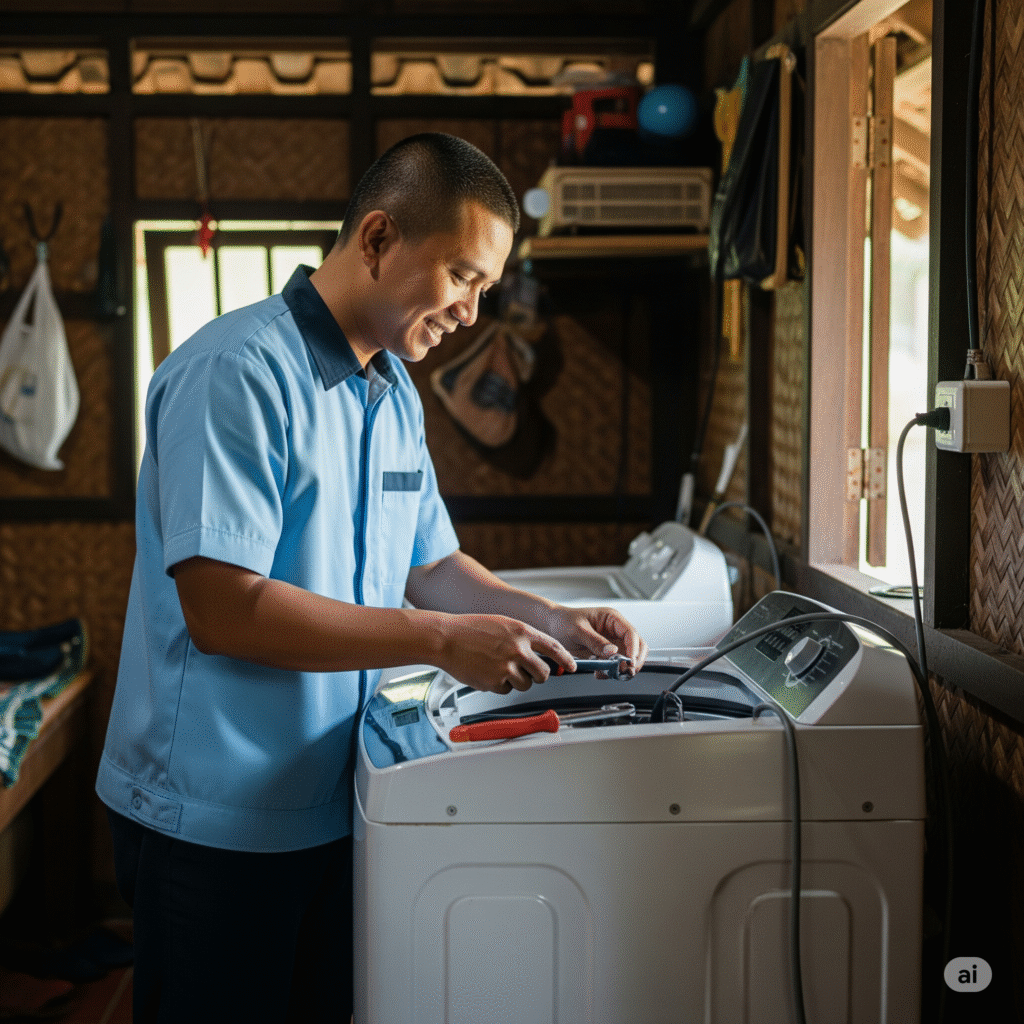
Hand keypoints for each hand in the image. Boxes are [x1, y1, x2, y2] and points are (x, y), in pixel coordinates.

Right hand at [435, 613, 575, 693]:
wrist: (446, 638)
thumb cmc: (471, 629)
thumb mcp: (503, 624)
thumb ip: (523, 637)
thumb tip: (540, 653)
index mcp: (522, 632)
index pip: (554, 647)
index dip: (566, 659)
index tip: (572, 666)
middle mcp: (517, 649)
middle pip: (544, 673)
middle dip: (539, 676)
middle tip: (530, 672)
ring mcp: (506, 667)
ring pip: (526, 684)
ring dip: (517, 681)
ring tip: (500, 668)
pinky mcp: (494, 682)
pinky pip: (506, 690)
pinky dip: (500, 685)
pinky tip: (488, 672)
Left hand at [542, 605, 647, 673]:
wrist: (552, 626)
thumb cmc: (564, 621)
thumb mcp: (577, 630)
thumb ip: (595, 641)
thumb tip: (612, 652)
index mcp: (612, 619)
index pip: (631, 633)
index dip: (634, 649)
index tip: (630, 662)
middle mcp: (615, 630)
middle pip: (637, 646)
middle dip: (634, 661)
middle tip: (624, 672)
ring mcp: (612, 643)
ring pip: (628, 658)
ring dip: (622, 668)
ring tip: (607, 674)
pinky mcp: (605, 654)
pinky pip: (615, 665)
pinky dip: (611, 672)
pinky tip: (599, 673)